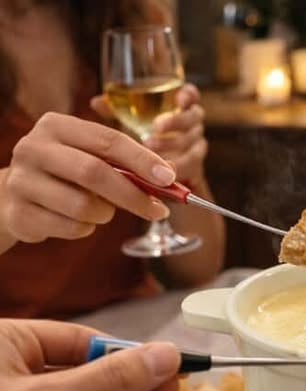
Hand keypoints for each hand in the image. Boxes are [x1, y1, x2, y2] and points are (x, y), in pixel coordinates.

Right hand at [0, 114, 175, 244]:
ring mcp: (22, 181)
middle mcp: (34, 148)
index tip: (169, 179)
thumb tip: (169, 176)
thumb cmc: (65, 175)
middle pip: (95, 173)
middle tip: (158, 210)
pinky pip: (71, 228)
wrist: (12, 196)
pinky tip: (76, 220)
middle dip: (134, 195)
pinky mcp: (19, 213)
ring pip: (83, 206)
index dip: (142, 160)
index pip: (108, 140)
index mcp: (56, 126)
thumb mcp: (91, 158)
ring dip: (105, 214)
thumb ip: (127, 164)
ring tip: (100, 210)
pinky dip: (85, 229)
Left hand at [93, 83, 208, 187]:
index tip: (180, 98)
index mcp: (181, 106)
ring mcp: (197, 144)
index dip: (188, 95)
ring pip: (193, 141)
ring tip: (151, 146)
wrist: (160, 169)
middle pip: (193, 117)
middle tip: (156, 126)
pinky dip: (179, 165)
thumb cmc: (143, 134)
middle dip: (175, 121)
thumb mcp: (130, 119)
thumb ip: (117, 109)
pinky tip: (164, 165)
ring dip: (172, 144)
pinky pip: (193, 165)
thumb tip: (96, 102)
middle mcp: (192, 123)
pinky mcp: (197, 165)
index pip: (192, 95)